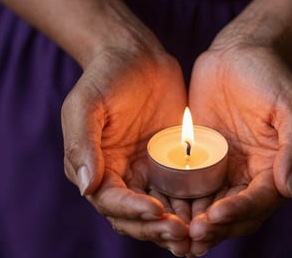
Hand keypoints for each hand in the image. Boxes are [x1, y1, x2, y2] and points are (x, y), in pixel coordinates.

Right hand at [61, 38, 191, 254]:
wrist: (135, 55)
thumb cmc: (105, 77)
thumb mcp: (85, 106)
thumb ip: (81, 145)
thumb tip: (87, 188)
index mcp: (99, 168)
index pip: (112, 202)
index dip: (132, 212)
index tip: (156, 211)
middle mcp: (123, 176)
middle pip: (137, 216)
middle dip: (156, 228)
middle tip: (182, 234)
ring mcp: (148, 170)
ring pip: (160, 211)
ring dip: (176, 227)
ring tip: (197, 235)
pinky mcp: (170, 162)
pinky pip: (180, 190)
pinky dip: (191, 207)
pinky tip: (209, 213)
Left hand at [188, 42, 291, 254]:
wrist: (239, 53)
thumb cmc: (270, 76)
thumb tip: (290, 188)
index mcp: (274, 167)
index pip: (259, 200)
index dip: (239, 212)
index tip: (214, 217)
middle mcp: (249, 173)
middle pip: (234, 212)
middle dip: (215, 228)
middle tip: (191, 239)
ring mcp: (224, 166)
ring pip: (211, 205)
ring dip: (195, 224)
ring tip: (177, 237)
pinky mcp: (201, 156)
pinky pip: (191, 184)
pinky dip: (181, 201)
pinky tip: (164, 210)